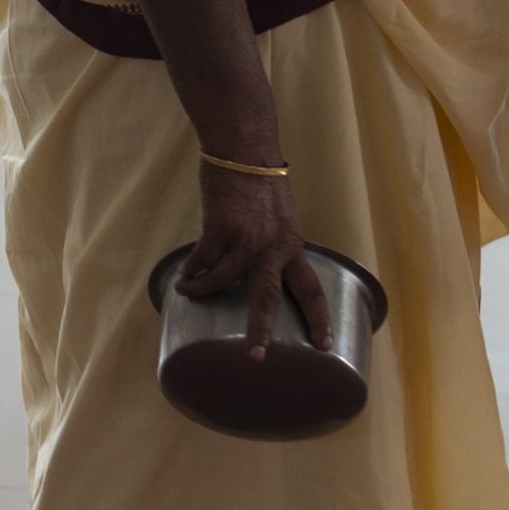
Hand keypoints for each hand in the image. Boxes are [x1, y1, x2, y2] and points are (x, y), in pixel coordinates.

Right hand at [175, 161, 331, 355]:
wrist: (244, 152)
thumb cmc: (261, 183)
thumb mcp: (280, 219)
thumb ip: (273, 246)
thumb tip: (257, 270)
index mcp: (292, 247)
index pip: (311, 290)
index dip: (319, 319)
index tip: (324, 345)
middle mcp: (273, 247)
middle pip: (268, 298)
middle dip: (261, 330)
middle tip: (257, 357)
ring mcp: (246, 238)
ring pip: (223, 279)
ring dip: (202, 288)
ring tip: (187, 290)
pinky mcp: (220, 227)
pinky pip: (203, 258)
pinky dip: (192, 268)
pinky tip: (184, 273)